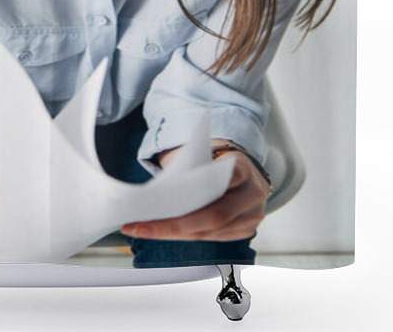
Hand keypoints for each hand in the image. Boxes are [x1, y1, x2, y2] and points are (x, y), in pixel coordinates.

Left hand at [120, 148, 271, 241]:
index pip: (216, 183)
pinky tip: (163, 232)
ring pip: (210, 232)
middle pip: (213, 217)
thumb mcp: (203, 154)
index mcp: (242, 168)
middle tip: (139, 226)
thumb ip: (188, 170)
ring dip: (175, 233)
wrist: (242, 165)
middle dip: (174, 225)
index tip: (156, 201)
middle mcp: (252, 195)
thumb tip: (157, 195)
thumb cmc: (215, 159)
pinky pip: (213, 238)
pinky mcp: (245, 230)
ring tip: (143, 230)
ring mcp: (252, 216)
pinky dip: (186, 235)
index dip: (188, 196)